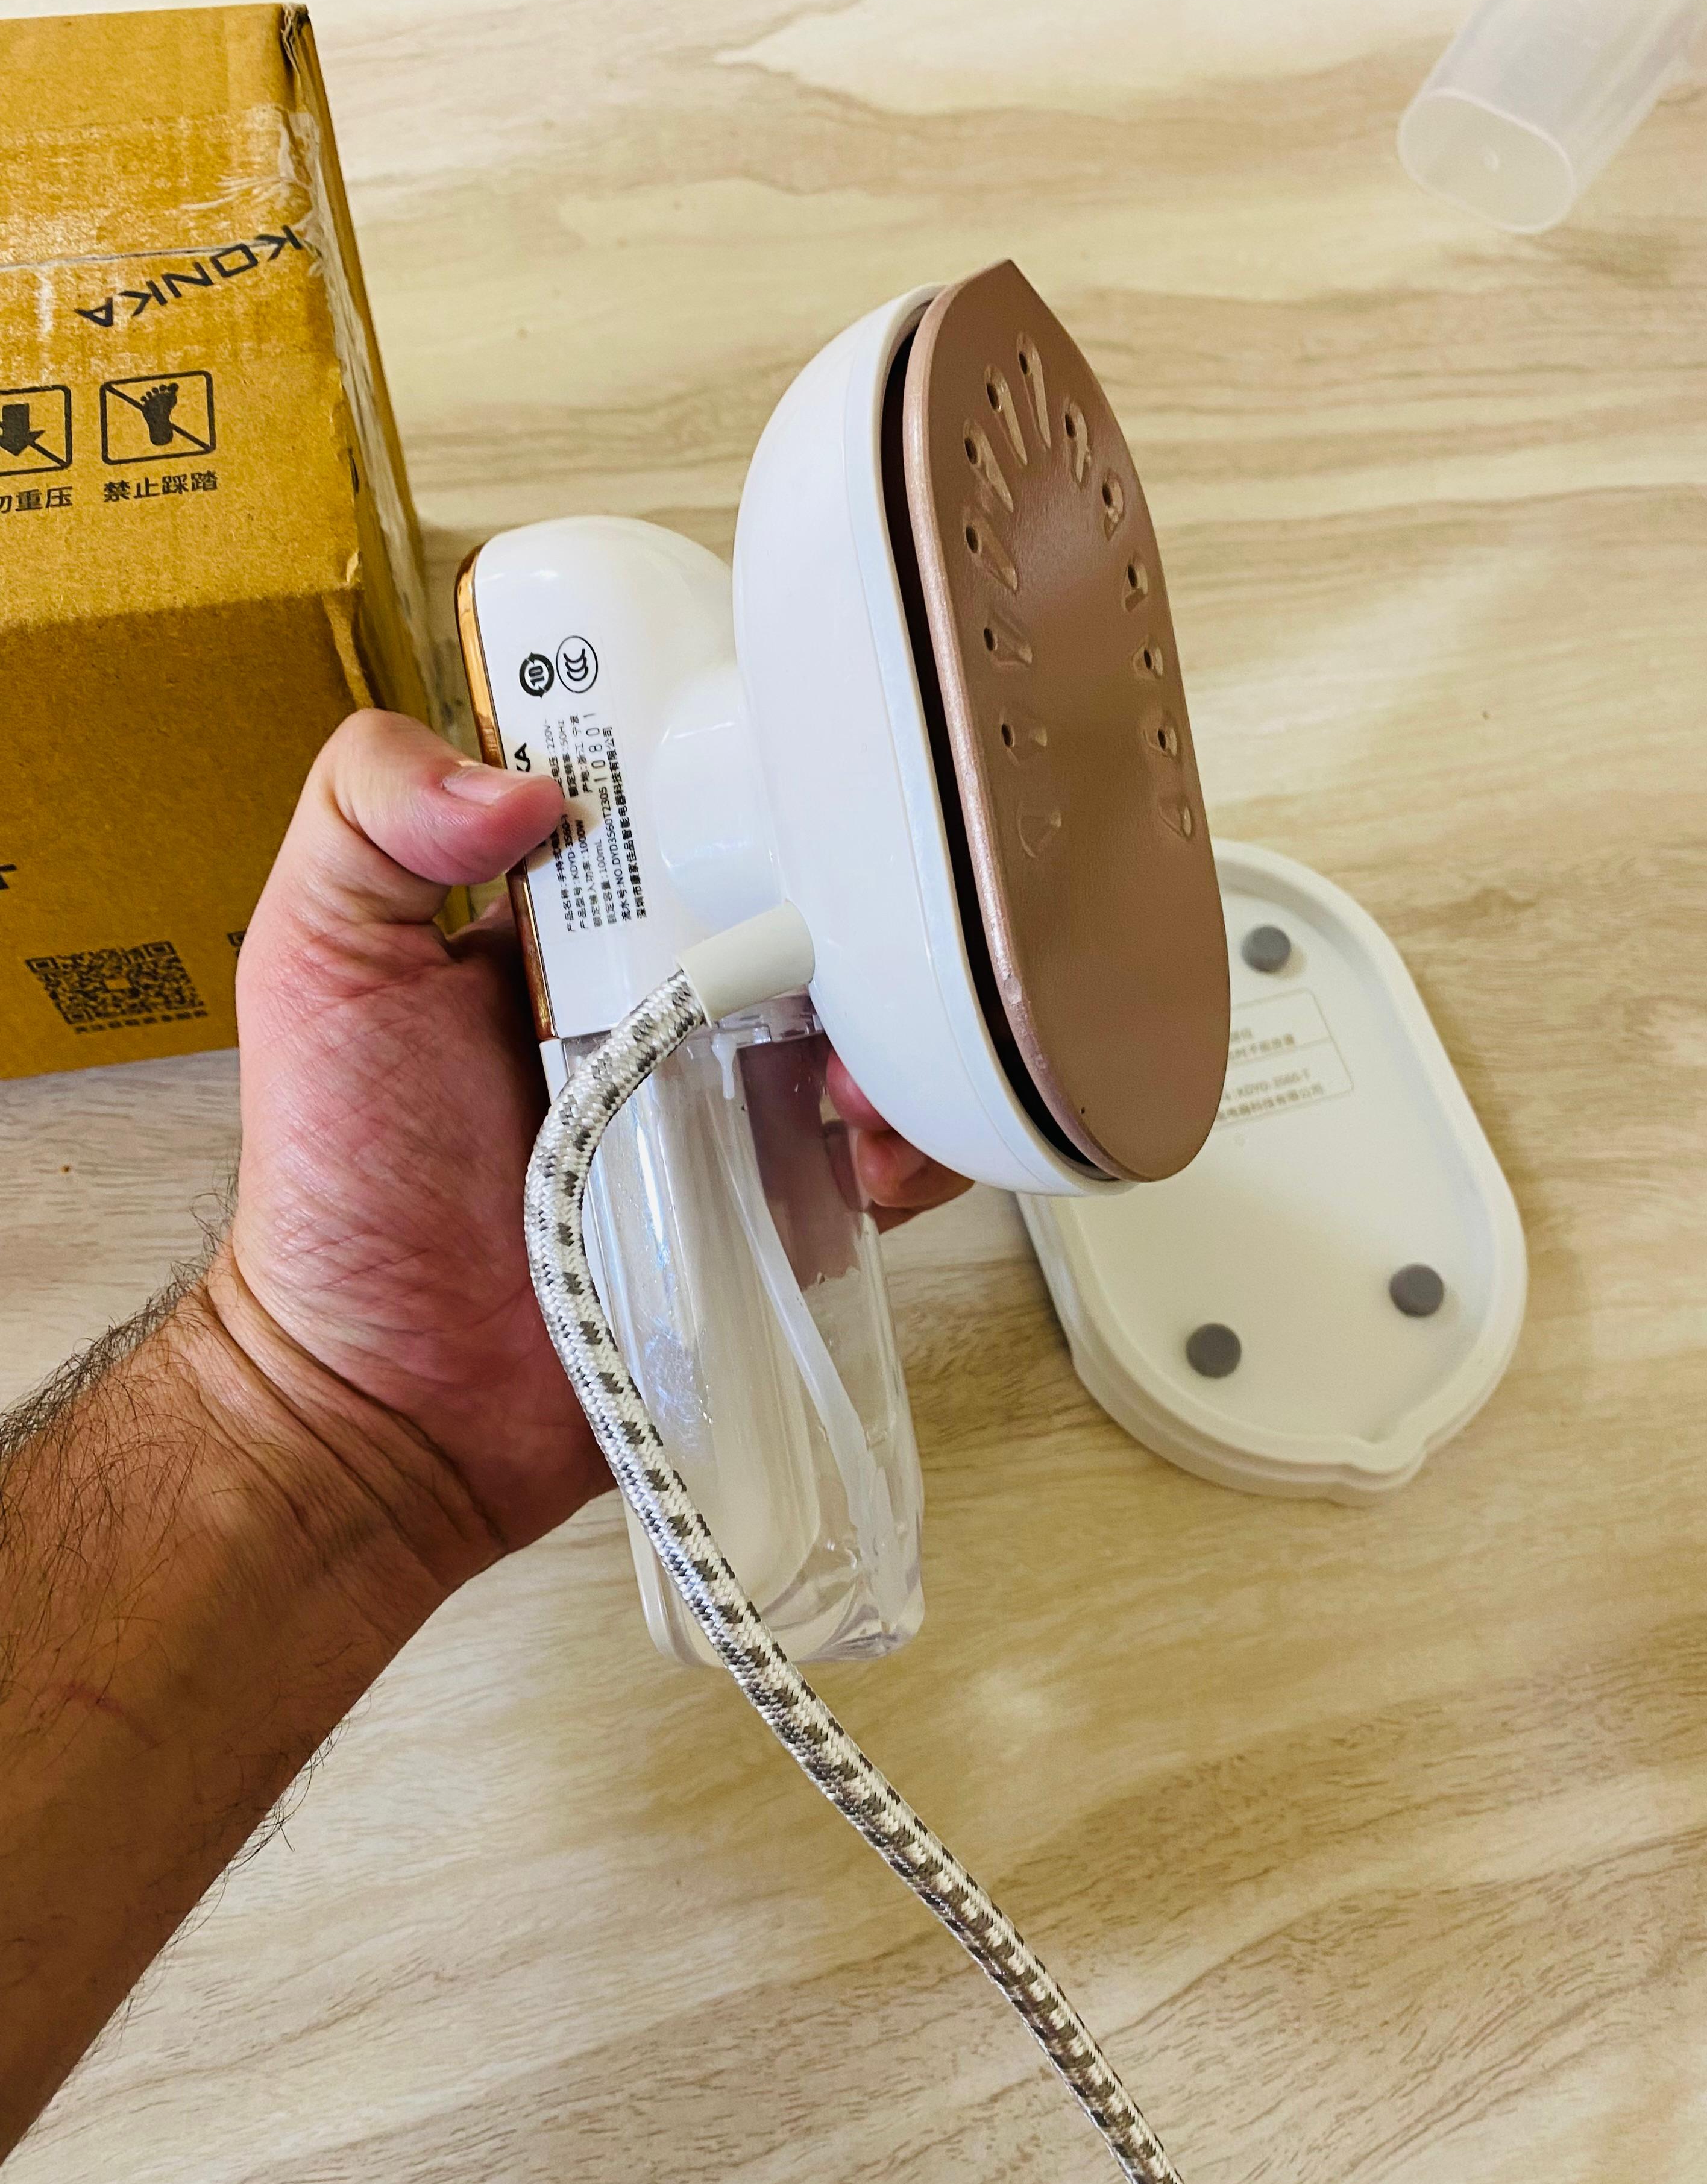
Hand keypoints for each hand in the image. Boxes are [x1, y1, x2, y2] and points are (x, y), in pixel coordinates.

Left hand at [224, 710, 967, 1573]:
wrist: (388, 1403)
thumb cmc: (338, 1185)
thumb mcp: (315, 963)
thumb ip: (366, 817)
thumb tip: (530, 781)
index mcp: (574, 930)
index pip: (686, 816)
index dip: (740, 786)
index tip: (782, 780)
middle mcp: (668, 1005)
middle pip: (805, 915)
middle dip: (853, 916)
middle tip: (844, 958)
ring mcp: (734, 1111)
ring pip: (870, 1029)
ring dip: (898, 1036)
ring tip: (852, 1086)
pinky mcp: (782, 1215)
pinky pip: (888, 1161)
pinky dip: (915, 1148)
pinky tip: (871, 1159)